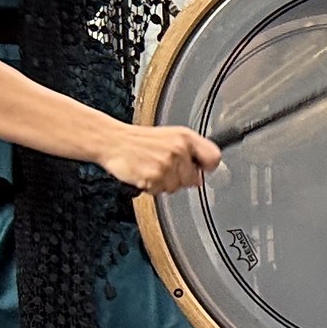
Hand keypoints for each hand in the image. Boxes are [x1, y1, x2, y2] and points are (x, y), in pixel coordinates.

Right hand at [103, 124, 220, 193]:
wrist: (112, 141)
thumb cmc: (140, 141)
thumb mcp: (170, 136)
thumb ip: (190, 151)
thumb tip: (203, 172)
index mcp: (186, 137)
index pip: (213, 158)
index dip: (207, 167)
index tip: (201, 169)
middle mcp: (179, 150)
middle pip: (194, 179)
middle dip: (180, 178)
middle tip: (164, 166)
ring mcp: (166, 164)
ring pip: (176, 187)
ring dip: (164, 183)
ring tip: (152, 168)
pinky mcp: (154, 177)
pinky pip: (160, 191)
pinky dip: (152, 187)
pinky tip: (144, 173)